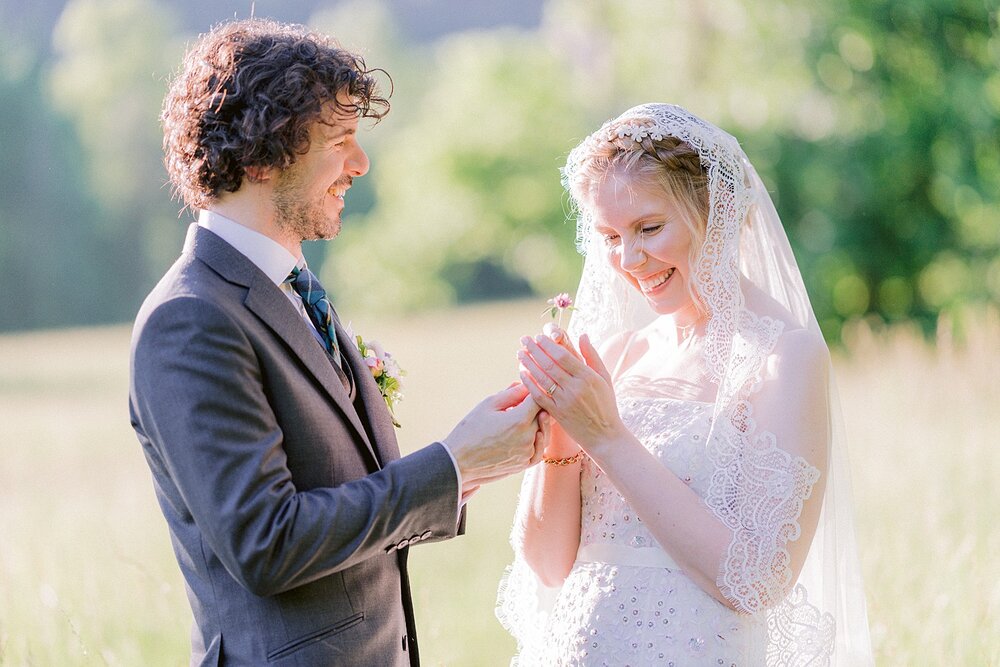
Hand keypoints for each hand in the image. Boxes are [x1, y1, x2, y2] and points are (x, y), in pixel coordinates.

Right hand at [442, 384, 543, 488]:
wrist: (459, 462)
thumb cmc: (470, 430)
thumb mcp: (488, 405)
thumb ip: (510, 394)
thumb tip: (526, 385)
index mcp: (519, 420)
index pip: (538, 399)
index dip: (534, 392)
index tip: (528, 388)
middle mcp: (527, 438)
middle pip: (544, 416)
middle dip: (537, 406)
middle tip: (527, 401)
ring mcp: (527, 453)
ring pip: (543, 433)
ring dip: (539, 423)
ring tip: (527, 416)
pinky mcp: (523, 465)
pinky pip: (538, 451)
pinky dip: (537, 441)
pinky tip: (530, 434)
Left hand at [517, 332, 627, 452]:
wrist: (604, 436)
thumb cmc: (606, 404)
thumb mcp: (604, 378)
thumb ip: (592, 356)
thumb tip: (583, 335)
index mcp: (588, 377)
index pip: (563, 355)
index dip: (548, 345)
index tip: (539, 337)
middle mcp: (575, 388)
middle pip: (549, 364)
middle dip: (534, 350)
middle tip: (524, 340)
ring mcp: (565, 401)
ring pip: (541, 379)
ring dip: (528, 364)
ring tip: (520, 354)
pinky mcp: (557, 413)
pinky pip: (539, 396)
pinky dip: (529, 384)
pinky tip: (522, 374)